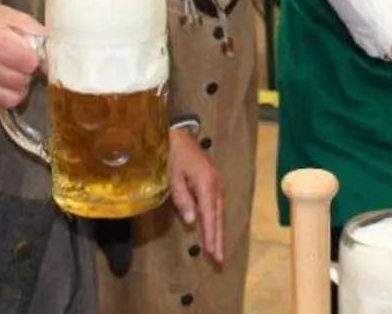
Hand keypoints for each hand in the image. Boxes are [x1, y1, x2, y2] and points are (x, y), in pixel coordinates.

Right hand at [0, 2, 45, 120]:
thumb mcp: (18, 19)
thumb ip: (40, 38)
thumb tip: (56, 63)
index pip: (31, 64)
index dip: (31, 58)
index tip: (23, 52)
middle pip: (22, 83)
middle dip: (22, 74)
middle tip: (10, 62)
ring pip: (11, 101)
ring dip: (11, 90)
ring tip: (0, 73)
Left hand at [169, 128, 223, 262]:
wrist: (177, 132)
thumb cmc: (171, 153)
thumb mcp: (172, 176)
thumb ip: (182, 198)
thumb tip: (193, 221)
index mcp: (206, 183)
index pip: (210, 215)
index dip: (211, 235)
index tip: (212, 253)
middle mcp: (215, 184)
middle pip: (218, 216)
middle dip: (218, 238)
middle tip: (219, 259)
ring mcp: (215, 182)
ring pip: (218, 211)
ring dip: (217, 230)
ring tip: (217, 249)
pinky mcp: (212, 181)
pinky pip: (215, 205)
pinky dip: (215, 219)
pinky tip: (212, 228)